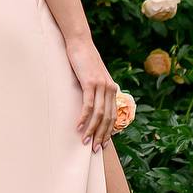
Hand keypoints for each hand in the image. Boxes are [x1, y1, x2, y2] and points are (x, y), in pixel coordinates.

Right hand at [65, 34, 117, 151]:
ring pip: (99, 114)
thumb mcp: (93, 77)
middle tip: (95, 149)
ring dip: (92, 130)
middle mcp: (110, 88)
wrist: (80, 43)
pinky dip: (84, 118)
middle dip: (101, 136)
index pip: (113, 116)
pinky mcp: (90, 83)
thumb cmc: (83, 60)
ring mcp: (101, 86)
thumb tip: (91, 104)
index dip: (109, 132)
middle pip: (108, 118)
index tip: (103, 144)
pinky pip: (89, 105)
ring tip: (86, 142)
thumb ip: (95, 90)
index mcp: (112, 89)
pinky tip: (79, 127)